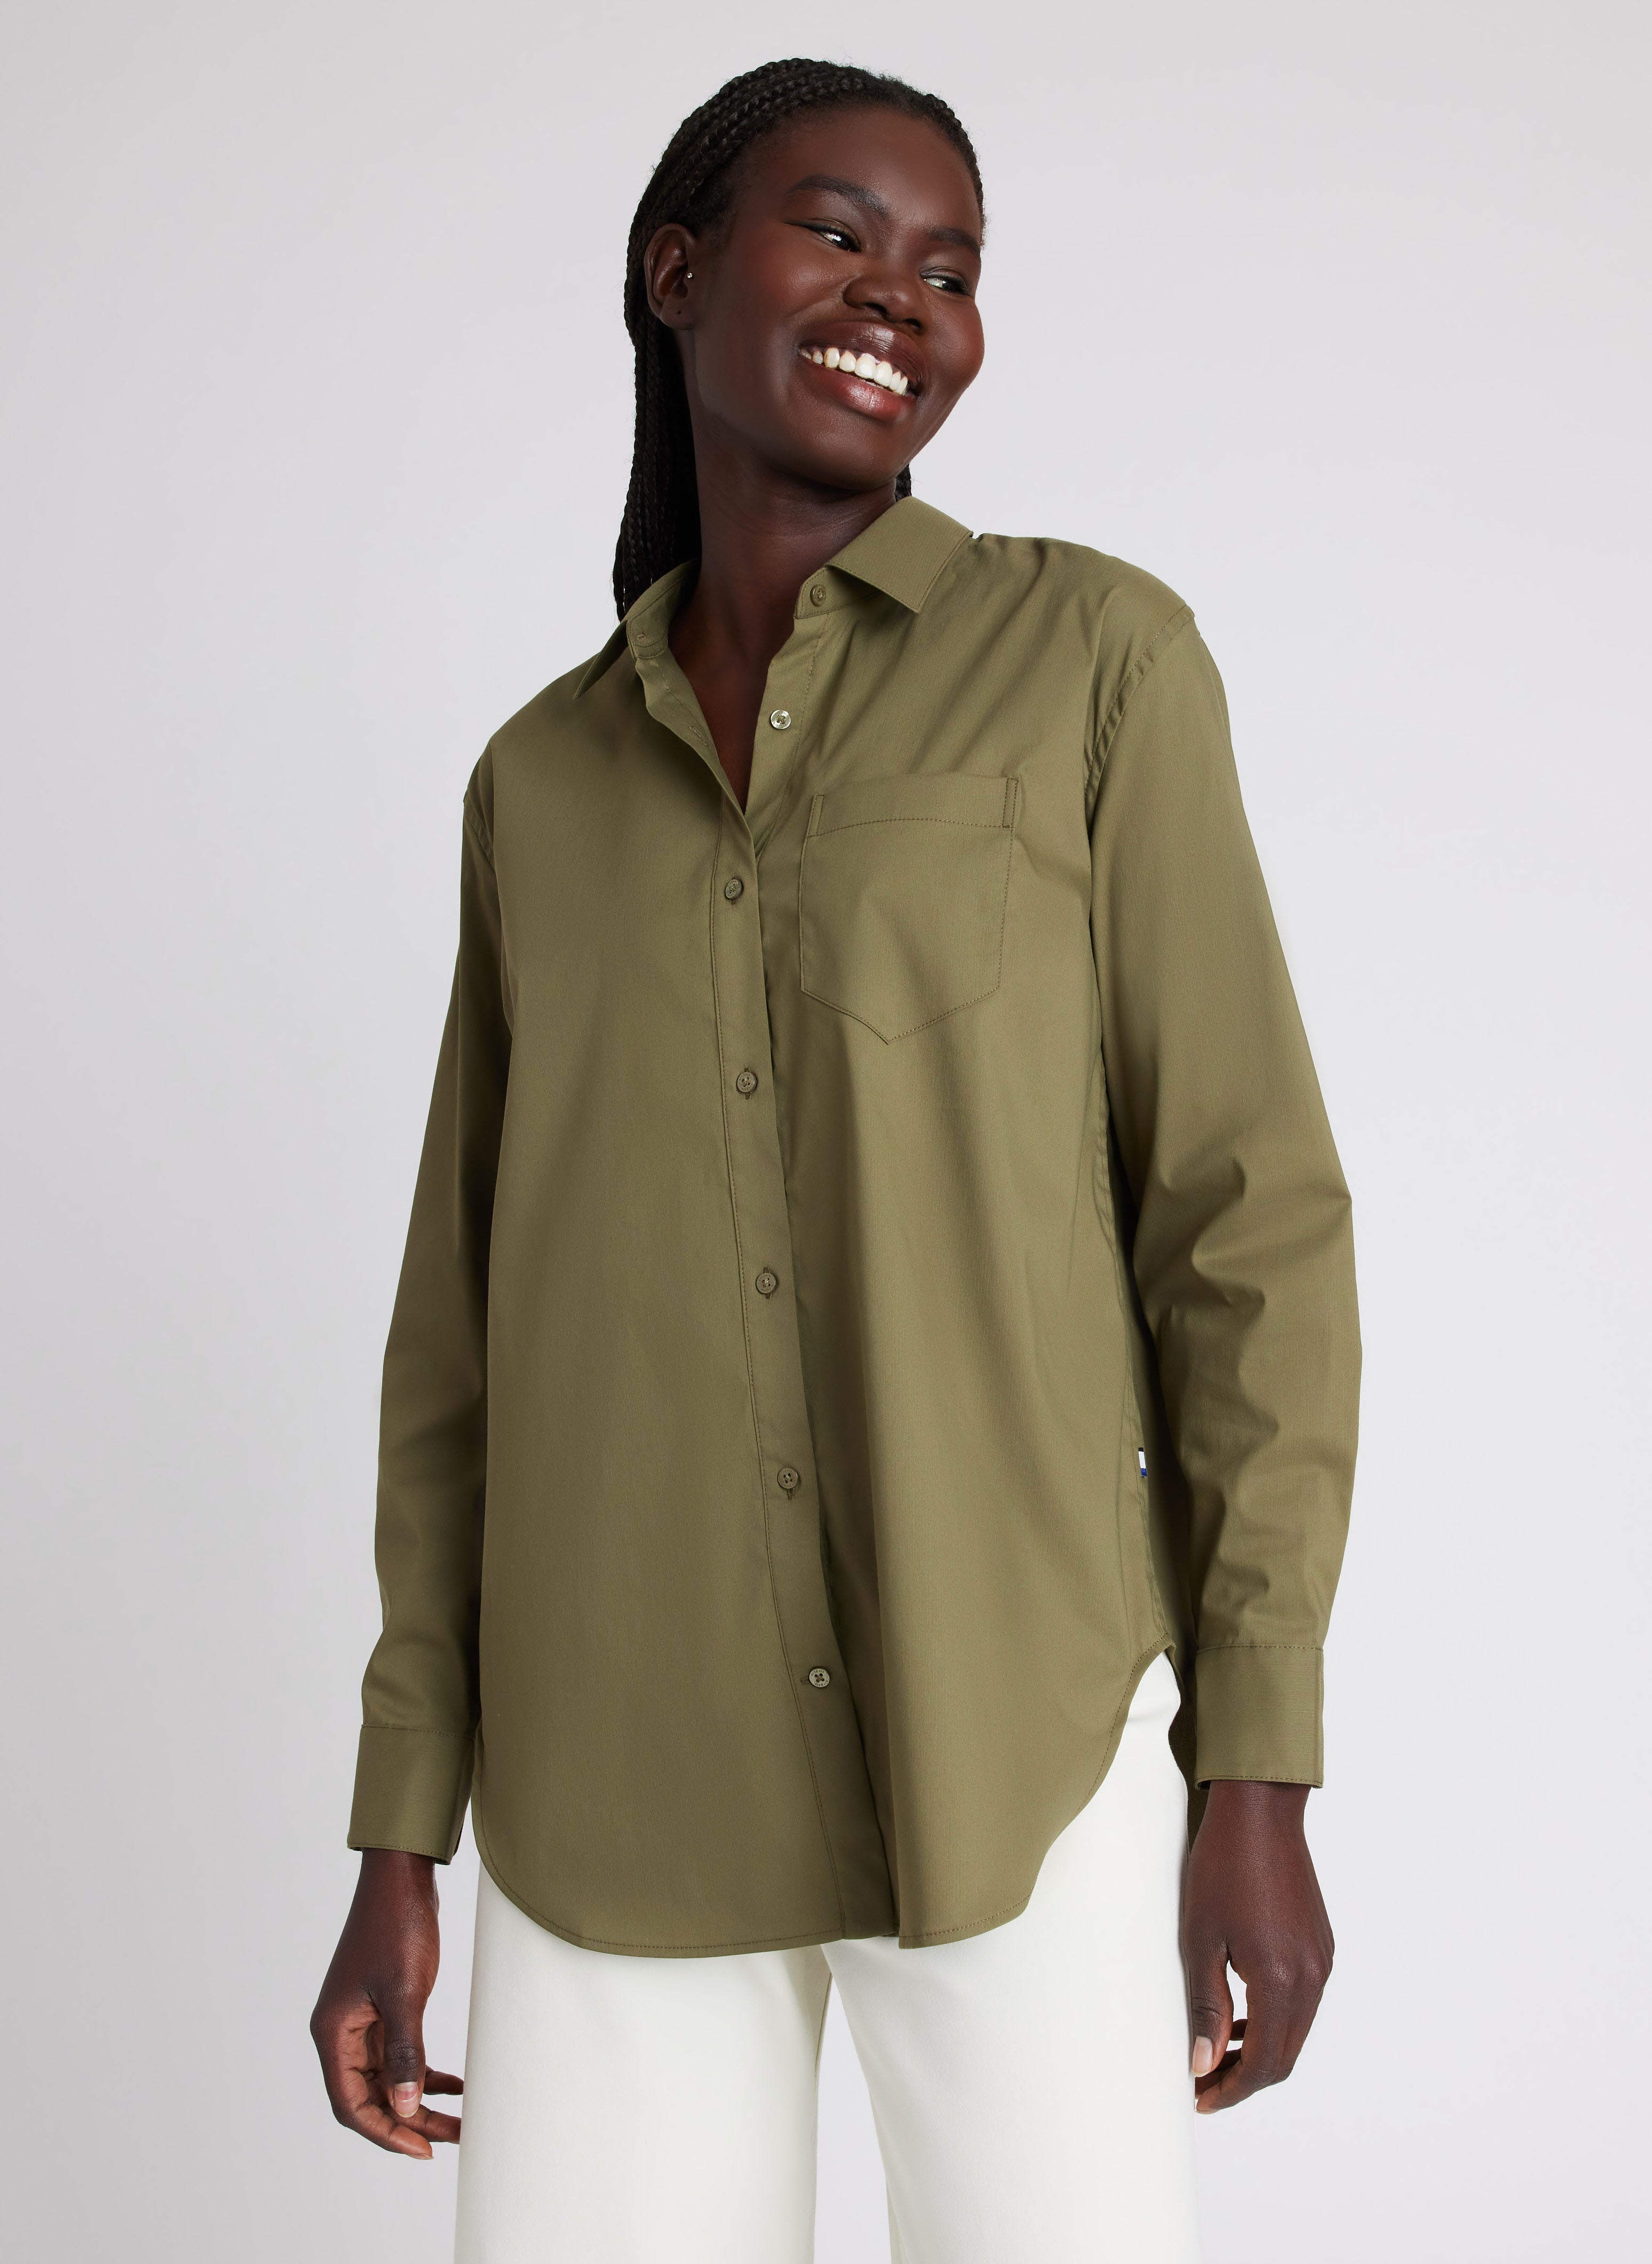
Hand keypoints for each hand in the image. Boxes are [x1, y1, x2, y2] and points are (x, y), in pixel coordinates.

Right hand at [310, 1849, 462, 2157]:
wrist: (402, 1876)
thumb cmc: (397, 1927)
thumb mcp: (405, 1992)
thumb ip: (405, 2052)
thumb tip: (407, 2109)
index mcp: (334, 2032)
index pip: (351, 2104)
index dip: (384, 2133)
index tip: (422, 2150)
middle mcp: (342, 2032)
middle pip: (370, 2097)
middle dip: (409, 2122)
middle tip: (450, 2139)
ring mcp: (361, 2020)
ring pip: (388, 2079)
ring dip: (419, 2100)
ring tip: (459, 2120)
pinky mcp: (382, 2006)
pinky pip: (399, 2054)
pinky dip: (424, 2071)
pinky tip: (454, 2083)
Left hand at [1182, 1781, 1332, 2112]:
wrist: (1260, 1812)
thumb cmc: (1222, 1867)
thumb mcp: (1201, 1939)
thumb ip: (1205, 2006)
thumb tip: (1203, 2065)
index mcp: (1283, 1979)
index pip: (1265, 2062)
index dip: (1232, 2089)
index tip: (1200, 2098)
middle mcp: (1313, 1976)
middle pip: (1285, 2054)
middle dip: (1246, 2077)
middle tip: (1204, 2083)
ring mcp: (1322, 1960)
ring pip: (1296, 2029)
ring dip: (1260, 2048)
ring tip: (1216, 2052)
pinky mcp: (1321, 1944)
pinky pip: (1302, 2000)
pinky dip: (1274, 2018)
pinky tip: (1240, 2011)